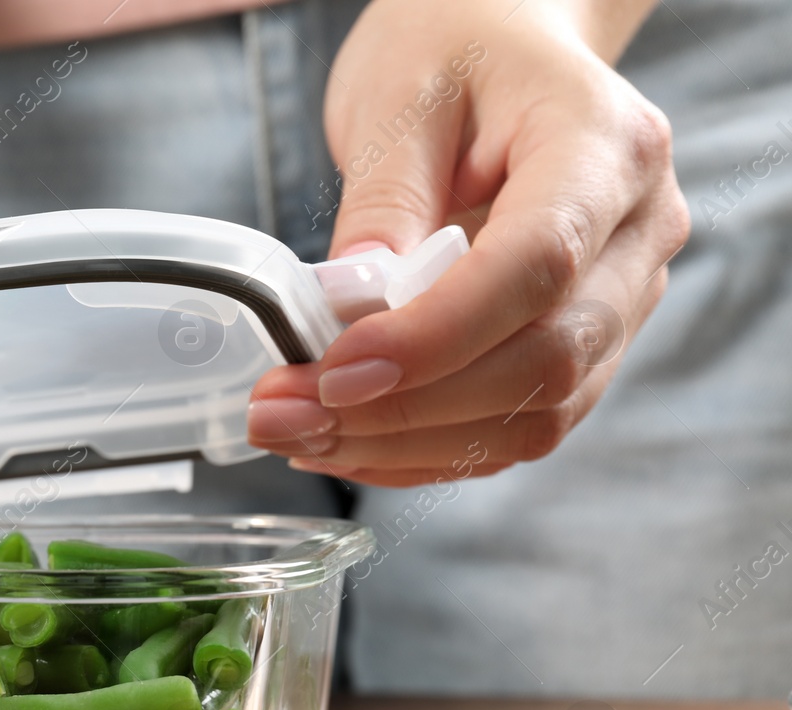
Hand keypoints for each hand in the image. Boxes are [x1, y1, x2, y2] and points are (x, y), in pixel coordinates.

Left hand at [247, 0, 688, 486]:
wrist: (502, 48)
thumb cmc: (455, 51)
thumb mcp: (399, 94)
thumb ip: (383, 201)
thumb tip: (352, 311)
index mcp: (605, 147)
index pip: (536, 266)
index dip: (435, 337)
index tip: (335, 372)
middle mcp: (637, 231)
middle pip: (544, 359)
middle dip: (404, 408)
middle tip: (283, 416)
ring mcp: (623, 296)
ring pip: (536, 413)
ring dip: (407, 444)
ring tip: (299, 434)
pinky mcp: (584, 343)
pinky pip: (517, 425)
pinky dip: (428, 448)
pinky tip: (347, 440)